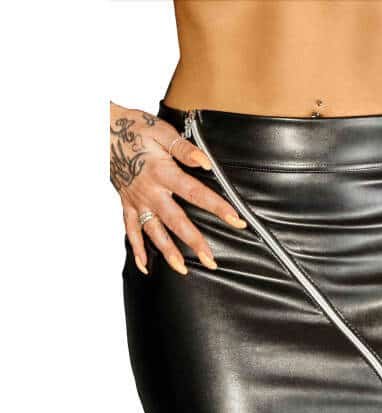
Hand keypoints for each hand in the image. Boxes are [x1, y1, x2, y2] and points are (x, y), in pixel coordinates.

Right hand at [110, 101, 246, 274]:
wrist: (100, 130)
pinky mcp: (126, 205)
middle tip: (211, 261)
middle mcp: (150, 192)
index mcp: (162, 173)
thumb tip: (206, 163)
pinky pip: (130, 231)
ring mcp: (137, 201)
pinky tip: (145, 266)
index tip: (236, 220)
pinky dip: (136, 250)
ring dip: (168, 253)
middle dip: (194, 243)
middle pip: (176, 221)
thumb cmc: (135, 129)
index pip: (196, 193)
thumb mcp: (162, 132)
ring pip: (153, 232)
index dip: (217, 207)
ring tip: (183, 270)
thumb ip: (185, 149)